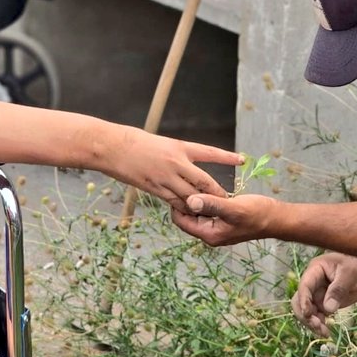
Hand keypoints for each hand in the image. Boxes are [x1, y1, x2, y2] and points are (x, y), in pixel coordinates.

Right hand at [101, 128, 242, 213]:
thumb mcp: (161, 144)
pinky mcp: (155, 188)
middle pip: (204, 181)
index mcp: (180, 147)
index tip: (242, 159)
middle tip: (228, 201)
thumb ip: (177, 156)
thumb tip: (188, 165)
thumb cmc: (135, 143)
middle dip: (217, 193)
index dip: (227, 157)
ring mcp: (166, 177)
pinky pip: (174, 202)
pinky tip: (188, 213)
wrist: (113, 147)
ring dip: (201, 205)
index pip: (209, 152)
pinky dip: (183, 208)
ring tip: (212, 212)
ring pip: (191, 196)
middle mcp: (177, 162)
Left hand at [170, 193, 278, 245]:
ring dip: (196, 199)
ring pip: (197, 212)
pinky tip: (208, 188)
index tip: (179, 186)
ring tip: (195, 183)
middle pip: (187, 217)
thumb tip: (189, 201)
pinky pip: (208, 210)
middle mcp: (210, 233)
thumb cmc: (258, 214)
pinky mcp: (223, 220)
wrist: (277, 218)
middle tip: (186, 182)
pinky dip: (206, 200)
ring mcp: (217, 227)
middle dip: (185, 201)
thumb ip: (211, 204)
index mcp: (209, 234)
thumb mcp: (233, 208)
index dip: (177, 204)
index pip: (181, 221)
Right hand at [291, 253, 356, 336]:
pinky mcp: (326, 302)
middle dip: (305, 315)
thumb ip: (338, 290)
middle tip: (318, 326)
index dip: (304, 301)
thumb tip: (328, 309)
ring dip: (312, 323)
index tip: (308, 314)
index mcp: (315, 270)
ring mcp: (319, 294)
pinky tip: (327, 331)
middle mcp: (313, 283)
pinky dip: (319, 324)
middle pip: (300, 300)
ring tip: (325, 332)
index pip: (304, 286)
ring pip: (307, 311)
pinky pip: (317, 315)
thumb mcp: (349, 273)